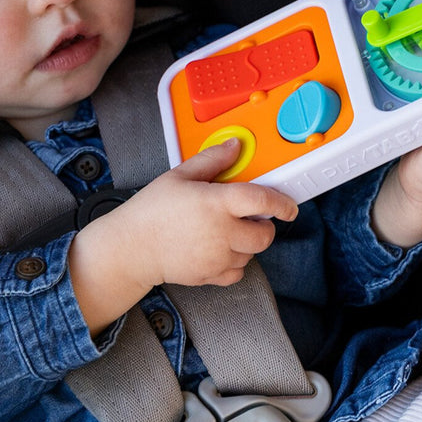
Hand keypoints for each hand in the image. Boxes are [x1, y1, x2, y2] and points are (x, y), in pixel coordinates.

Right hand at [68, 138, 297, 334]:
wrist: (131, 247)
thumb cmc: (152, 210)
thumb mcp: (180, 175)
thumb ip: (212, 159)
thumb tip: (234, 146)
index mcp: (217, 203)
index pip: (263, 202)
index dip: (282, 204)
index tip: (289, 206)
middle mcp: (223, 232)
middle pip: (265, 235)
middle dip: (264, 226)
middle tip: (250, 218)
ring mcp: (218, 257)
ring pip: (252, 254)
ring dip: (248, 243)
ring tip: (227, 232)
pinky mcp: (210, 276)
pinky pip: (238, 272)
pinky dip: (236, 263)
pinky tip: (221, 250)